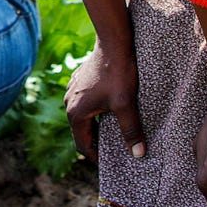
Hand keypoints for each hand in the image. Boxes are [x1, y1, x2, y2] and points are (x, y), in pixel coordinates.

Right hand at [64, 42, 145, 161]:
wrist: (113, 42)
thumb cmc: (118, 73)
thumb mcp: (126, 104)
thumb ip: (131, 131)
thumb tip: (138, 154)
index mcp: (76, 113)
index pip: (83, 146)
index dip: (96, 158)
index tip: (110, 164)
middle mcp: (69, 103)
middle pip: (82, 132)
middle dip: (97, 143)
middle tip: (116, 151)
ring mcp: (72, 91)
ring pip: (84, 117)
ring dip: (96, 126)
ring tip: (115, 132)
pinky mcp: (79, 82)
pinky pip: (85, 104)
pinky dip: (96, 112)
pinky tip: (111, 110)